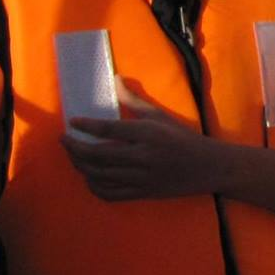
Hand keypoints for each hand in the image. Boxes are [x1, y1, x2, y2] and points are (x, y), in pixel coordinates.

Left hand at [63, 79, 219, 201]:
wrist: (209, 167)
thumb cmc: (184, 138)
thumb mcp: (161, 116)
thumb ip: (134, 100)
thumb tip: (115, 80)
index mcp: (148, 134)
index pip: (109, 130)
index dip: (86, 126)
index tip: (71, 122)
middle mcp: (143, 157)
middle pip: (98, 155)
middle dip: (75, 148)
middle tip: (65, 139)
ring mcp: (141, 178)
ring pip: (99, 175)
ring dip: (80, 165)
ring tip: (73, 155)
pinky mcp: (142, 193)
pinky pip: (110, 194)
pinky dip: (94, 186)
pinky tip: (89, 176)